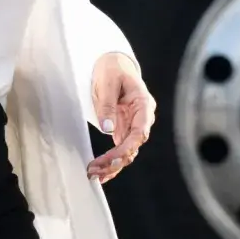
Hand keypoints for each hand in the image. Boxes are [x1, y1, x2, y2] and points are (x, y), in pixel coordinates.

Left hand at [88, 51, 156, 182]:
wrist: (113, 63)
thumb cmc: (112, 69)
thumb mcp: (107, 81)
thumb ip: (108, 104)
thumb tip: (108, 129)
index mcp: (144, 105)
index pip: (140, 131)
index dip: (128, 147)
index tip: (114, 158)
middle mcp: (142, 118)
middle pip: (133, 145)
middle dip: (116, 161)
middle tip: (97, 170)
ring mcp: (133, 125)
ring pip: (127, 151)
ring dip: (112, 165)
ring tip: (95, 175)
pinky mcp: (123, 128)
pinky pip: (120, 148)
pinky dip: (111, 160)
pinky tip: (101, 172)